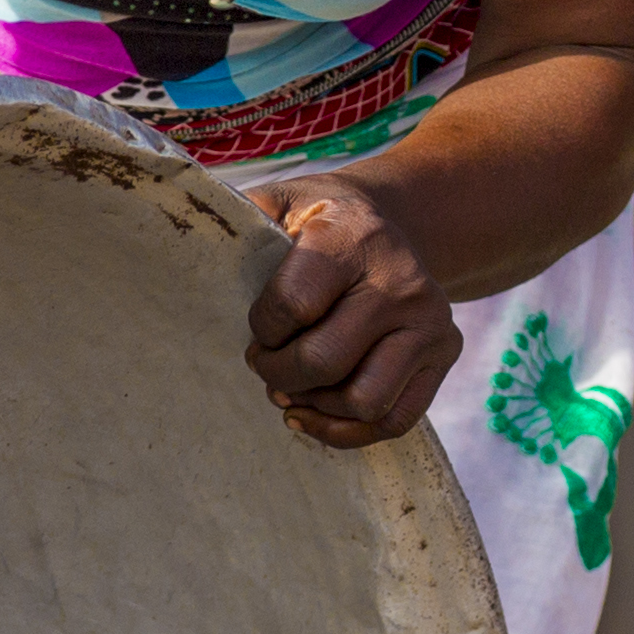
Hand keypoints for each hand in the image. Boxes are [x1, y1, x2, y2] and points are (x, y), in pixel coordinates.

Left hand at [247, 175, 460, 446]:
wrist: (394, 222)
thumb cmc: (321, 220)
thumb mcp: (281, 202)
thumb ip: (241, 223)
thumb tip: (189, 253)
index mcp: (353, 236)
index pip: (293, 307)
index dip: (262, 330)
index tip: (258, 328)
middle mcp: (401, 280)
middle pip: (325, 362)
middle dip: (279, 374)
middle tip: (264, 364)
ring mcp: (429, 321)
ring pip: (363, 401)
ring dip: (316, 406)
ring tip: (292, 389)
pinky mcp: (444, 353)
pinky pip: (395, 419)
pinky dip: (348, 431)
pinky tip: (314, 414)